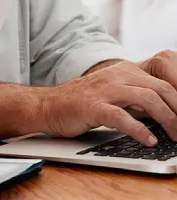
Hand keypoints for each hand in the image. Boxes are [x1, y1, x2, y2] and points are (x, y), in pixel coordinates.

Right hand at [42, 58, 176, 145]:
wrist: (48, 105)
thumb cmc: (83, 102)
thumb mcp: (115, 92)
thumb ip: (139, 98)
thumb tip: (169, 112)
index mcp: (125, 70)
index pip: (164, 81)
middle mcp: (116, 76)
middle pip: (161, 89)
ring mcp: (104, 90)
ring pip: (147, 99)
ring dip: (167, 120)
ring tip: (173, 136)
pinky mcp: (93, 106)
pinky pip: (122, 117)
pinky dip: (139, 130)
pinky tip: (148, 140)